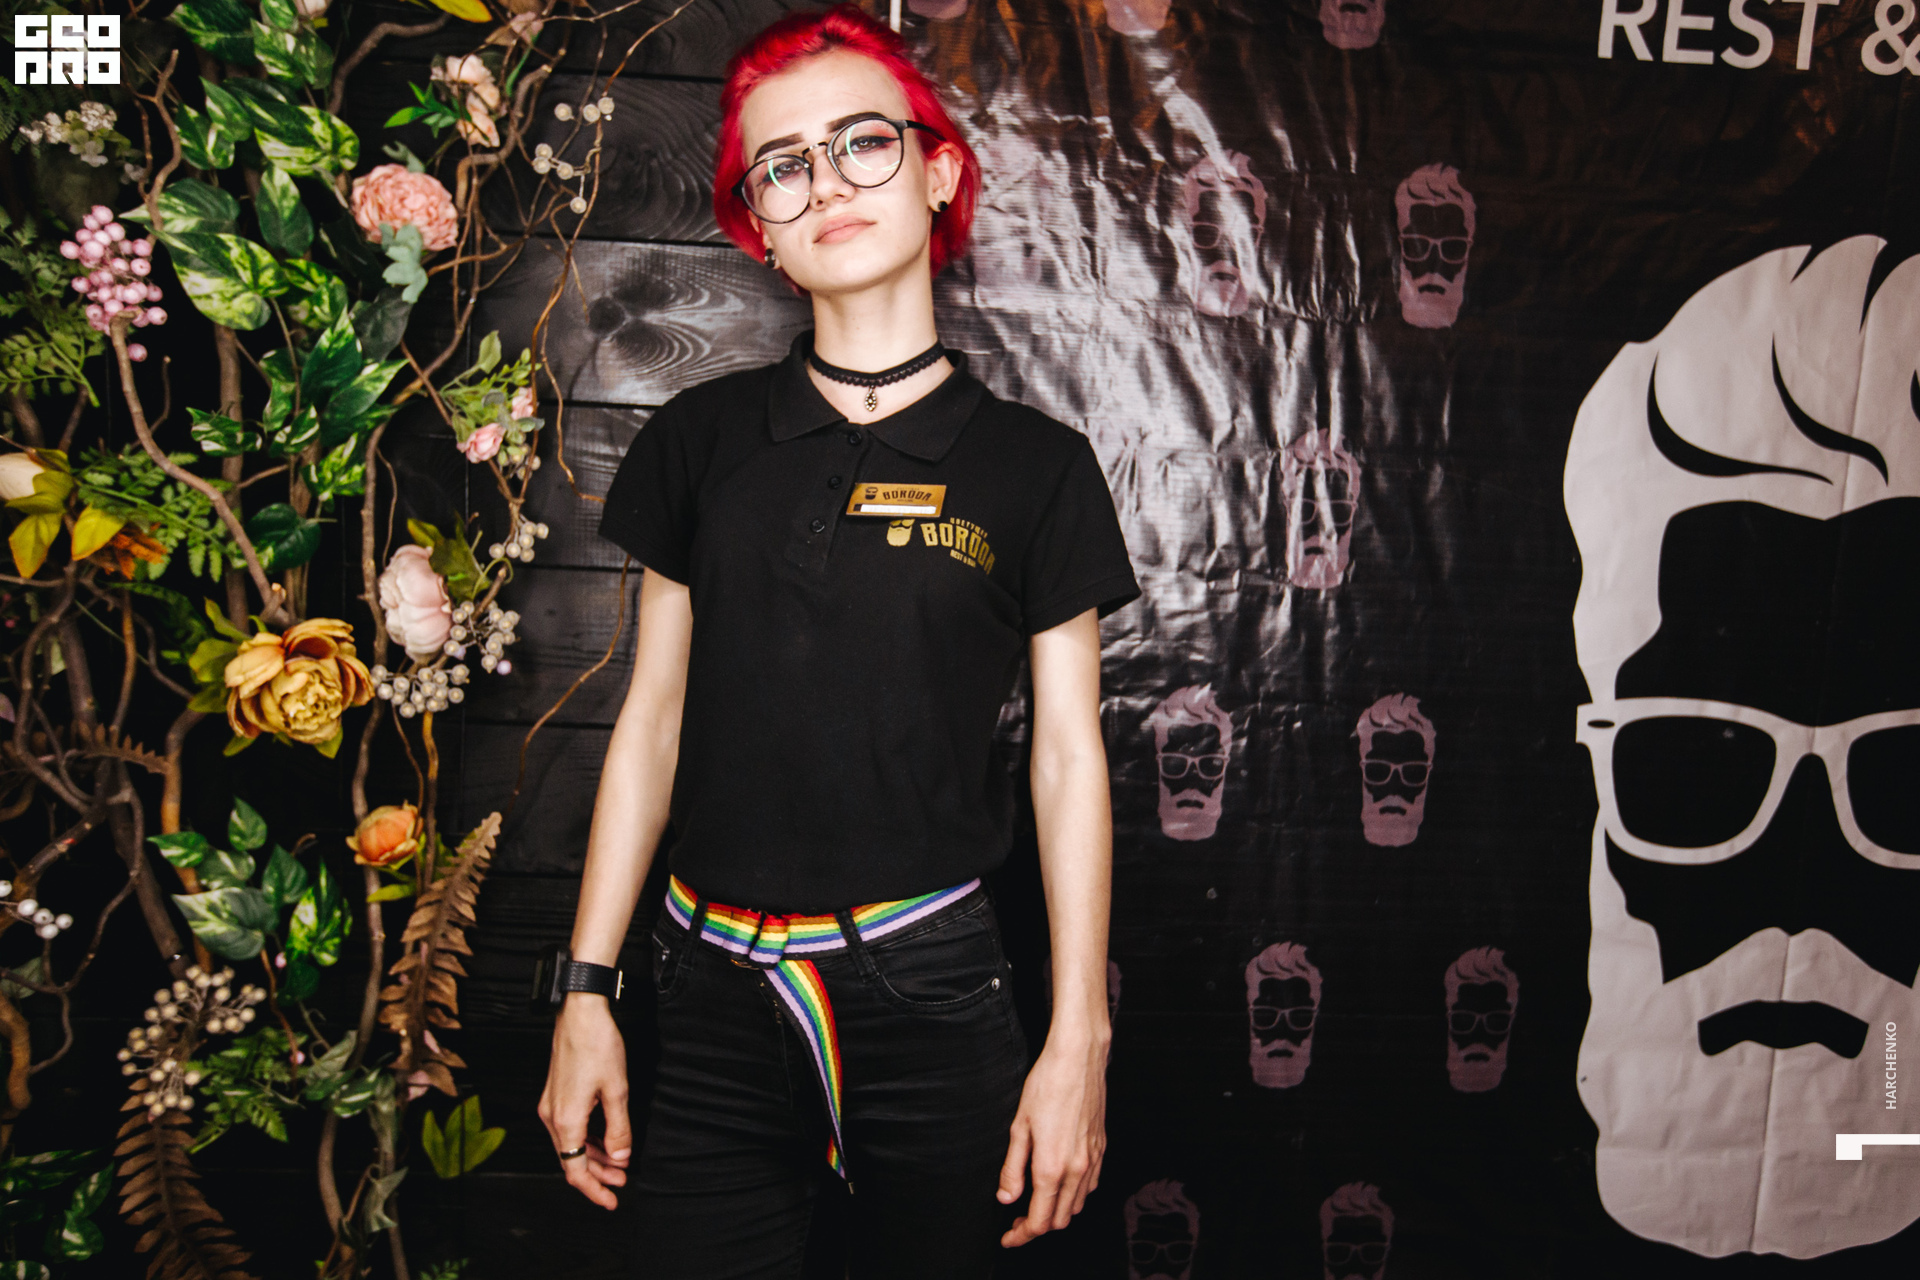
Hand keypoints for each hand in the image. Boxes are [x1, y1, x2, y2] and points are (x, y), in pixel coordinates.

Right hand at [536, 994, 631, 1208]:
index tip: (611, 1200)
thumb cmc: (598, 1045)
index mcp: (565, 1120)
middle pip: (572, 1159)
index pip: (575, 1169)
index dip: (594, 1190)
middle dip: (597, 1174)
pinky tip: (605, 1139)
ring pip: (570, 1143)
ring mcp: (550, 1105)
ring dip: (594, 1156)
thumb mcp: (617, 1090)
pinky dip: (587, 1138)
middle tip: (622, 1182)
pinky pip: (569, 1128)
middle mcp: (551, 1116)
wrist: (579, 1012)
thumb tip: (620, 1157)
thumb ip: (618, 1128)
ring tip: (618, 1164)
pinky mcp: (555, 1094)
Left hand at [996, 1028, 1108, 1246]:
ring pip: (1077, 1206)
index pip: (1039, 1221)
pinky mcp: (1101, 1148)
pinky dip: (1074, 1196)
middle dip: (1037, 1227)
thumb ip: (1013, 1167)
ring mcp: (1092, 1160)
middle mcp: (1076, 1170)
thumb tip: (1006, 1197)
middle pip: (1059, 1220)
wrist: (1079, 1059)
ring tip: (1036, 1202)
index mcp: (1052, 1167)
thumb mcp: (1019, 1126)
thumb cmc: (1046, 1085)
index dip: (1021, 1235)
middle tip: (1017, 1220)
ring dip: (1056, 1212)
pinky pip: (1090, 1186)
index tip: (1008, 1237)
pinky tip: (1061, 1184)